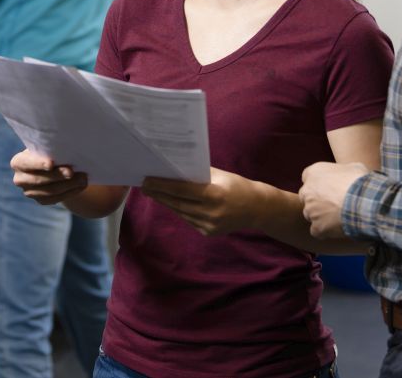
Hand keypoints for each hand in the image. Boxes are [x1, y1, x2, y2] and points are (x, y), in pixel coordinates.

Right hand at [11, 149, 87, 205]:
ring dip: (68, 185)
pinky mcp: (41, 200)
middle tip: (72, 171)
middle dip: (57, 175)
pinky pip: (57, 198)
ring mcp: (30, 192)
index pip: (26, 163)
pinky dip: (71, 192)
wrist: (52, 165)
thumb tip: (66, 152)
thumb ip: (51, 150)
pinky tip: (81, 186)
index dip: (38, 164)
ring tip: (83, 178)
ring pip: (50, 191)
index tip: (51, 163)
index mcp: (18, 162)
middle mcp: (20, 179)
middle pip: (39, 179)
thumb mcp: (46, 147)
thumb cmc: (49, 151)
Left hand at [140, 168, 254, 235]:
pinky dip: (179, 210)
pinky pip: (189, 219)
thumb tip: (174, 168)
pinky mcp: (209, 233)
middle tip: (144, 186)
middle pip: (177, 203)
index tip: (147, 180)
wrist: (257, 209)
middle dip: (159, 194)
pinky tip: (170, 202)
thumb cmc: (236, 185)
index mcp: (214, 194)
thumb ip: (198, 173)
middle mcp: (211, 212)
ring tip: (153, 193)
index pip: (181, 189)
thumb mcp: (219, 175)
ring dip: (166, 202)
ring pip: (181, 212)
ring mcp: (210, 225)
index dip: (162, 185)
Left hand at [299, 162, 367, 238]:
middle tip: (334, 203)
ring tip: (339, 216)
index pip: (308, 177)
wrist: (365, 201)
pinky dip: (325, 231)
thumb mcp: (353, 167)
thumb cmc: (360, 181)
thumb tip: (349, 174)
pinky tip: (337, 229)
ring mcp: (310, 210)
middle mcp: (307, 191)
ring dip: (321, 216)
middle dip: (317, 200)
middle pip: (307, 196)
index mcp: (314, 172)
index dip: (319, 183)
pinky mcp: (317, 226)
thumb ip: (343, 171)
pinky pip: (317, 231)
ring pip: (311, 214)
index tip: (330, 187)